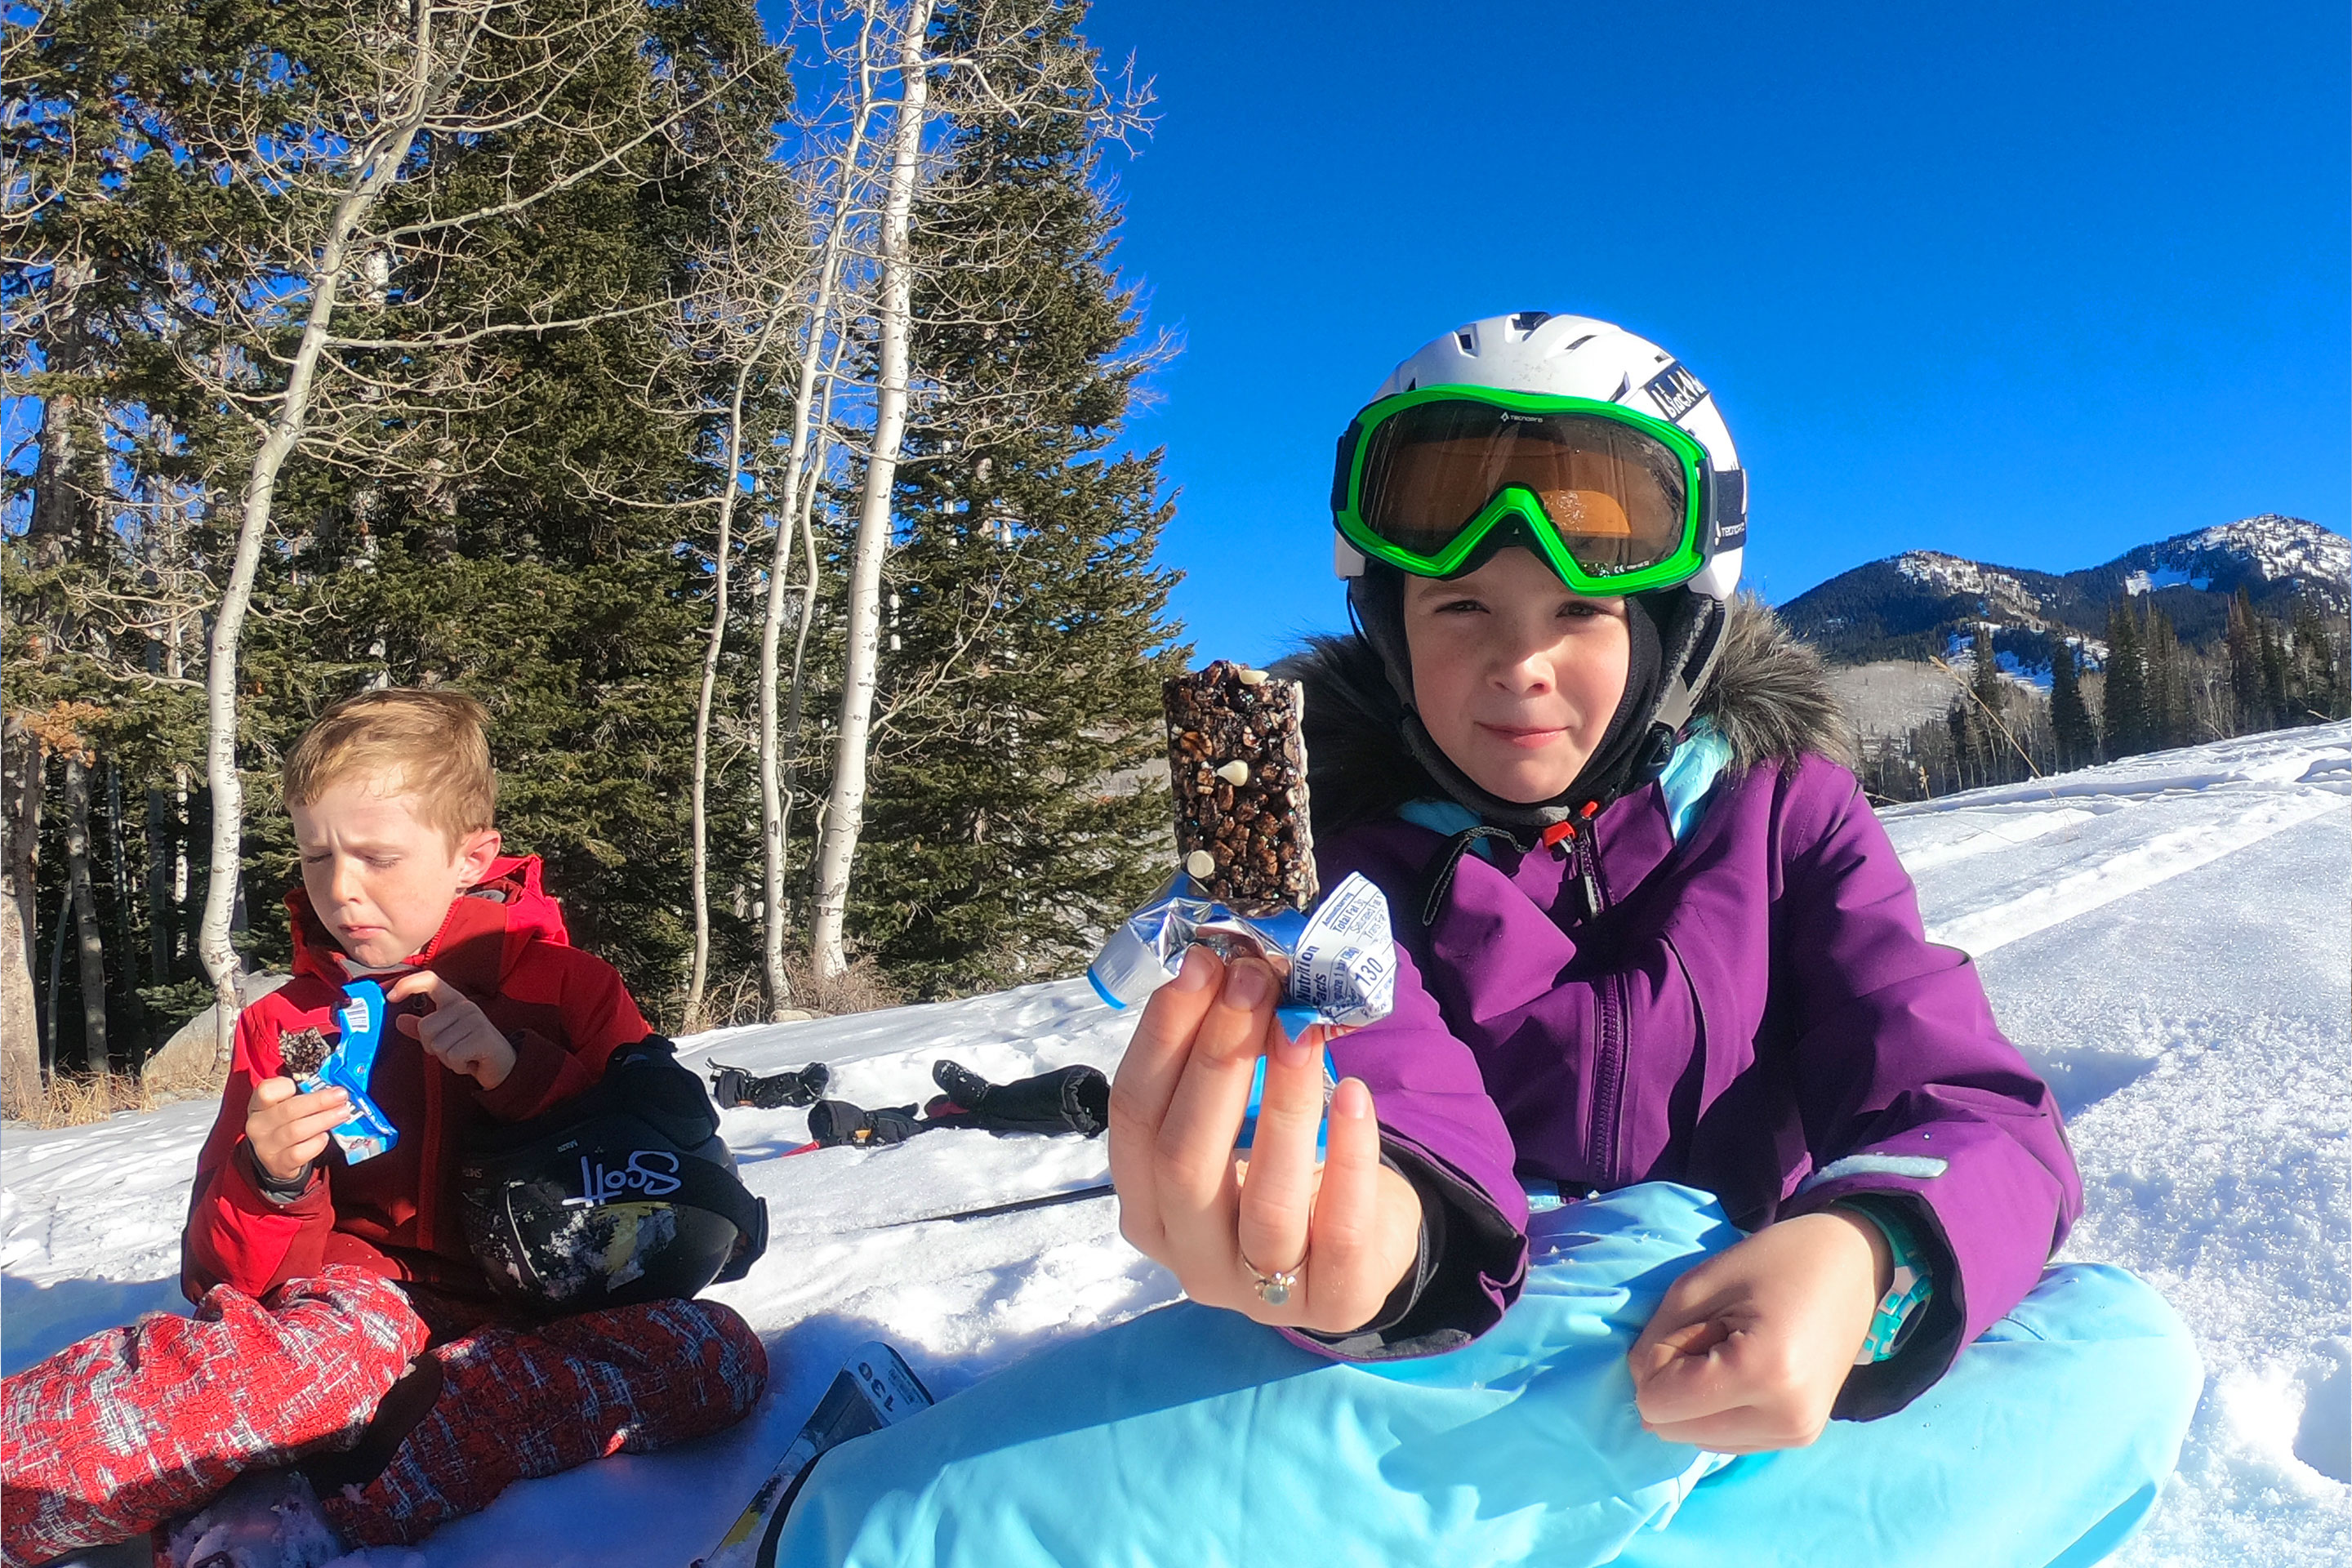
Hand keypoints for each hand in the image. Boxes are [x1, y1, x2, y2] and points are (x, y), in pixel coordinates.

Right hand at [244, 1074, 347, 1182]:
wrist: (276, 1158)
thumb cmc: (286, 1124)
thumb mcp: (286, 1106)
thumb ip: (304, 1095)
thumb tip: (334, 1089)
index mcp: (259, 1105)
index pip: (266, 1091)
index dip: (285, 1086)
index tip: (309, 1083)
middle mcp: (258, 1125)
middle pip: (288, 1110)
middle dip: (320, 1101)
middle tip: (341, 1096)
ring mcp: (265, 1147)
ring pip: (296, 1131)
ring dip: (324, 1120)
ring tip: (343, 1113)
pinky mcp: (277, 1164)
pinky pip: (298, 1153)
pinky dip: (315, 1143)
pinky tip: (325, 1137)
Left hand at [381, 968, 515, 1089]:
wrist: (503, 1065)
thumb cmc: (471, 1048)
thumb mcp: (444, 1036)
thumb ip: (421, 1028)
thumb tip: (399, 1020)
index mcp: (454, 1000)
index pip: (430, 981)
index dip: (408, 984)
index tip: (391, 997)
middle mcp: (465, 1006)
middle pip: (425, 1027)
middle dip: (432, 1047)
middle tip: (452, 1049)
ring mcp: (475, 1020)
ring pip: (437, 1045)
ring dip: (446, 1059)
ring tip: (463, 1056)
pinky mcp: (482, 1038)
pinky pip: (452, 1056)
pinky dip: (458, 1066)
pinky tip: (470, 1062)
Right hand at [1108, 944, 1421, 1335]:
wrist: (1359, 1249)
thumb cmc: (1279, 1172)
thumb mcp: (1234, 1127)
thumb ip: (1215, 1063)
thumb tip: (1224, 963)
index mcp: (1146, 1208)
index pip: (1133, 1120)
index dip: (1161, 1037)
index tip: (1201, 965)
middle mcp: (1188, 1258)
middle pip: (1184, 1160)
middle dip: (1216, 1059)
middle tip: (1255, 983)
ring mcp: (1259, 1293)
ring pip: (1264, 1199)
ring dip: (1282, 1102)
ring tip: (1302, 1027)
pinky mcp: (1335, 1301)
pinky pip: (1341, 1228)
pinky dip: (1349, 1155)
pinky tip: (1355, 1093)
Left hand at [1627, 1209, 1891, 1452]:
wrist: (1852, 1267)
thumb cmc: (1773, 1262)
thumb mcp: (1696, 1287)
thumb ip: (1654, 1344)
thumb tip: (1642, 1399)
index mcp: (1761, 1373)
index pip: (1658, 1403)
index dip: (1656, 1361)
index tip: (1695, 1324)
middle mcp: (1784, 1419)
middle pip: (1674, 1428)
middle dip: (1675, 1383)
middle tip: (1715, 1336)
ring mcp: (1796, 1435)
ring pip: (1696, 1439)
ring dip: (1696, 1399)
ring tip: (1734, 1351)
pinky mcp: (1799, 1439)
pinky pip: (1725, 1440)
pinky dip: (1718, 1410)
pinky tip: (1746, 1372)